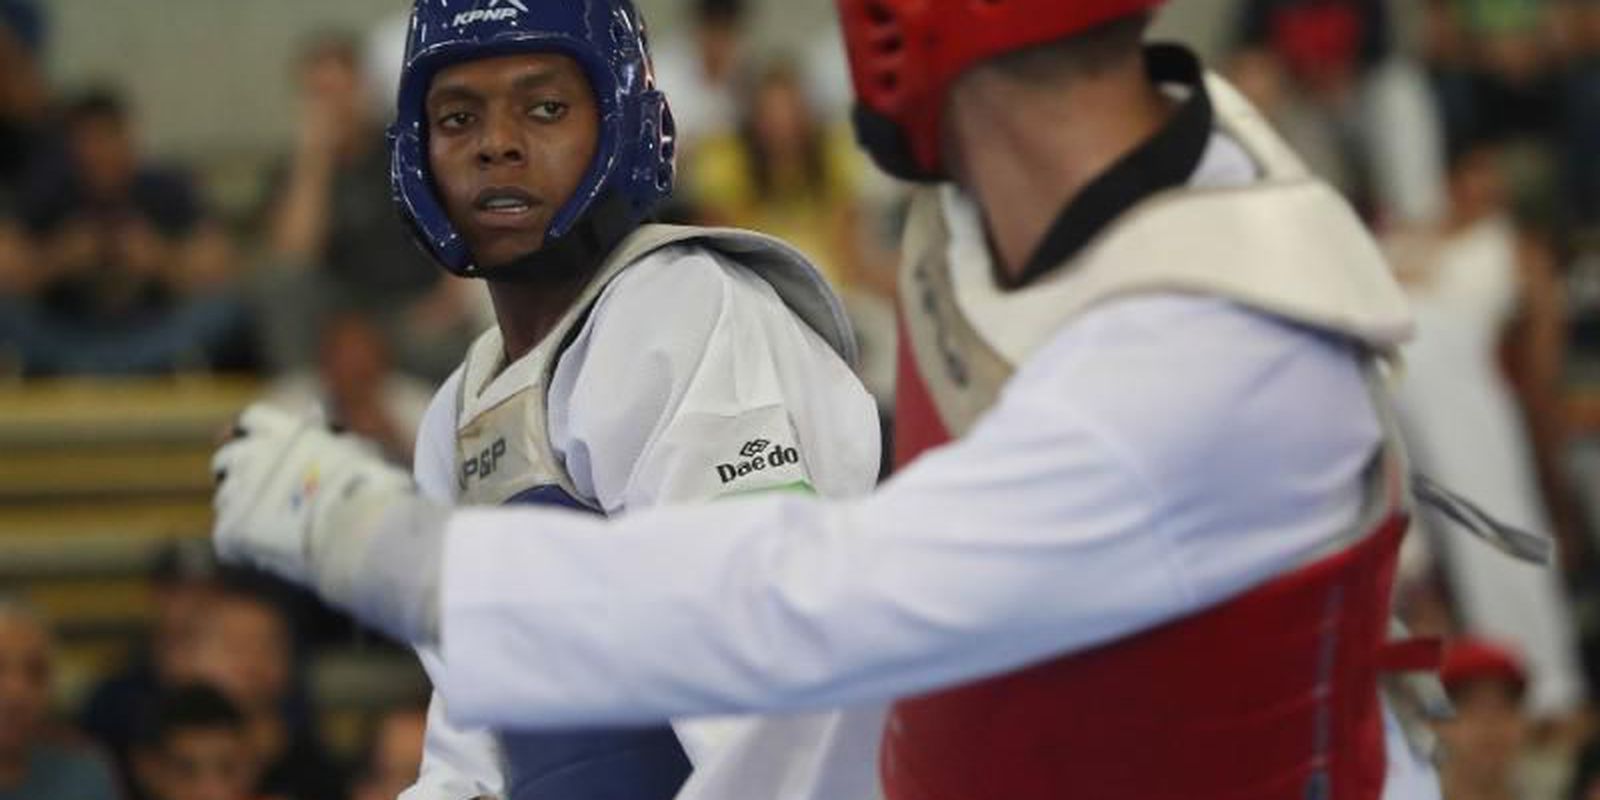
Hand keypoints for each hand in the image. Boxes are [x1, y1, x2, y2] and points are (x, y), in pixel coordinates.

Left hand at [211, 403, 414, 587]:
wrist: (359, 534)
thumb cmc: (370, 490)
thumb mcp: (357, 447)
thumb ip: (330, 431)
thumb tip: (314, 413)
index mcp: (283, 430)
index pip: (254, 419)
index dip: (258, 431)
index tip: (265, 444)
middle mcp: (254, 455)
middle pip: (229, 456)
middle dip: (239, 469)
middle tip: (259, 487)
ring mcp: (240, 494)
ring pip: (225, 496)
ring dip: (241, 505)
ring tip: (267, 522)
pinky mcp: (233, 532)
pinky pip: (226, 535)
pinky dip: (240, 541)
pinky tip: (262, 549)